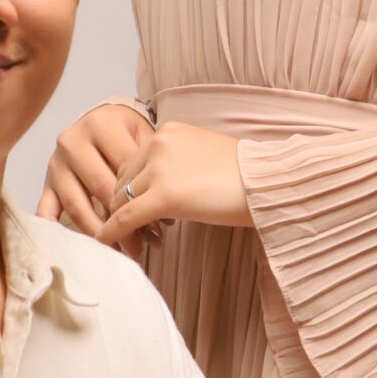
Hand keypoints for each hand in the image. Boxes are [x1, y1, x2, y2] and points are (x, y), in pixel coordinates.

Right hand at [38, 104, 163, 254]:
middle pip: (100, 189)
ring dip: (99, 232)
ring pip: (77, 205)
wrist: (102, 124)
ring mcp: (56, 163)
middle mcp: (73, 141)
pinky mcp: (46, 182)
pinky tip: (75, 246)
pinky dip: (57, 229)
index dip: (141, 199)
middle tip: (139, 246)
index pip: (123, 169)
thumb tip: (160, 222)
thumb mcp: (142, 140)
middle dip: (121, 220)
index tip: (157, 229)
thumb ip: (149, 172)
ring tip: (120, 250)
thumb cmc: (126, 137)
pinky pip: (47, 209)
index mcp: (101, 125)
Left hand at [95, 121, 251, 245]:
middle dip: (122, 208)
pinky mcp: (164, 195)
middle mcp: (158, 143)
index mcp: (167, 132)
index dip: (130, 192)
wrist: (269, 182)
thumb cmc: (245, 176)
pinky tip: (106, 245)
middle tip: (129, 233)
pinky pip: (126, 217)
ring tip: (129, 244)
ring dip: (120, 224)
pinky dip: (113, 233)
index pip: (132, 164)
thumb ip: (175, 166)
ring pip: (121, 200)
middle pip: (122, 182)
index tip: (133, 213)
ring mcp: (160, 168)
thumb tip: (158, 193)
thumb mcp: (203, 157)